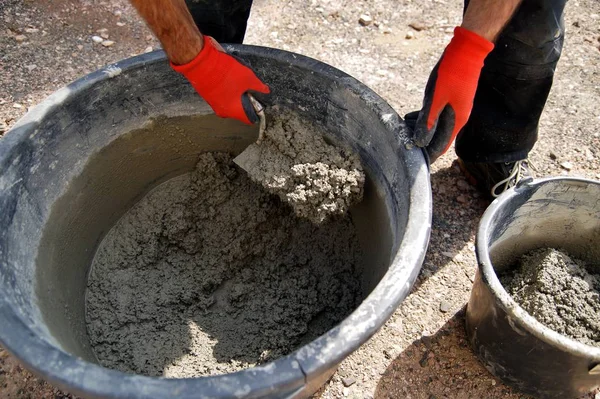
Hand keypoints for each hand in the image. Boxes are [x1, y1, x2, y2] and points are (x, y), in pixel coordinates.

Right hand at [171, 36, 269, 124]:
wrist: (200, 62)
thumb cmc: (224, 72)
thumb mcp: (248, 77)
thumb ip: (259, 87)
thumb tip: (265, 92)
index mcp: (234, 111)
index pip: (250, 119)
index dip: (257, 110)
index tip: (259, 100)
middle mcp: (223, 111)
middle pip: (240, 109)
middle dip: (246, 98)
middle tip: (247, 85)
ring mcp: (214, 104)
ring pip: (231, 102)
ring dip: (236, 92)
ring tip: (236, 78)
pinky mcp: (208, 96)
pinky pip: (222, 96)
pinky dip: (227, 89)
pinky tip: (226, 77)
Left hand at [407, 27, 493, 162]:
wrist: (466, 51)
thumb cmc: (452, 73)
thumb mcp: (436, 98)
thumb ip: (428, 121)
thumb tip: (420, 142)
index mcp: (456, 121)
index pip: (440, 147)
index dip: (427, 155)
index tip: (413, 161)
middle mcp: (457, 118)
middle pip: (437, 138)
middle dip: (421, 142)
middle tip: (403, 144)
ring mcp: (455, 109)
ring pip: (435, 126)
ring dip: (420, 130)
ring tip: (403, 130)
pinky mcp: (450, 100)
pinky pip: (435, 115)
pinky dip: (423, 118)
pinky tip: (410, 117)